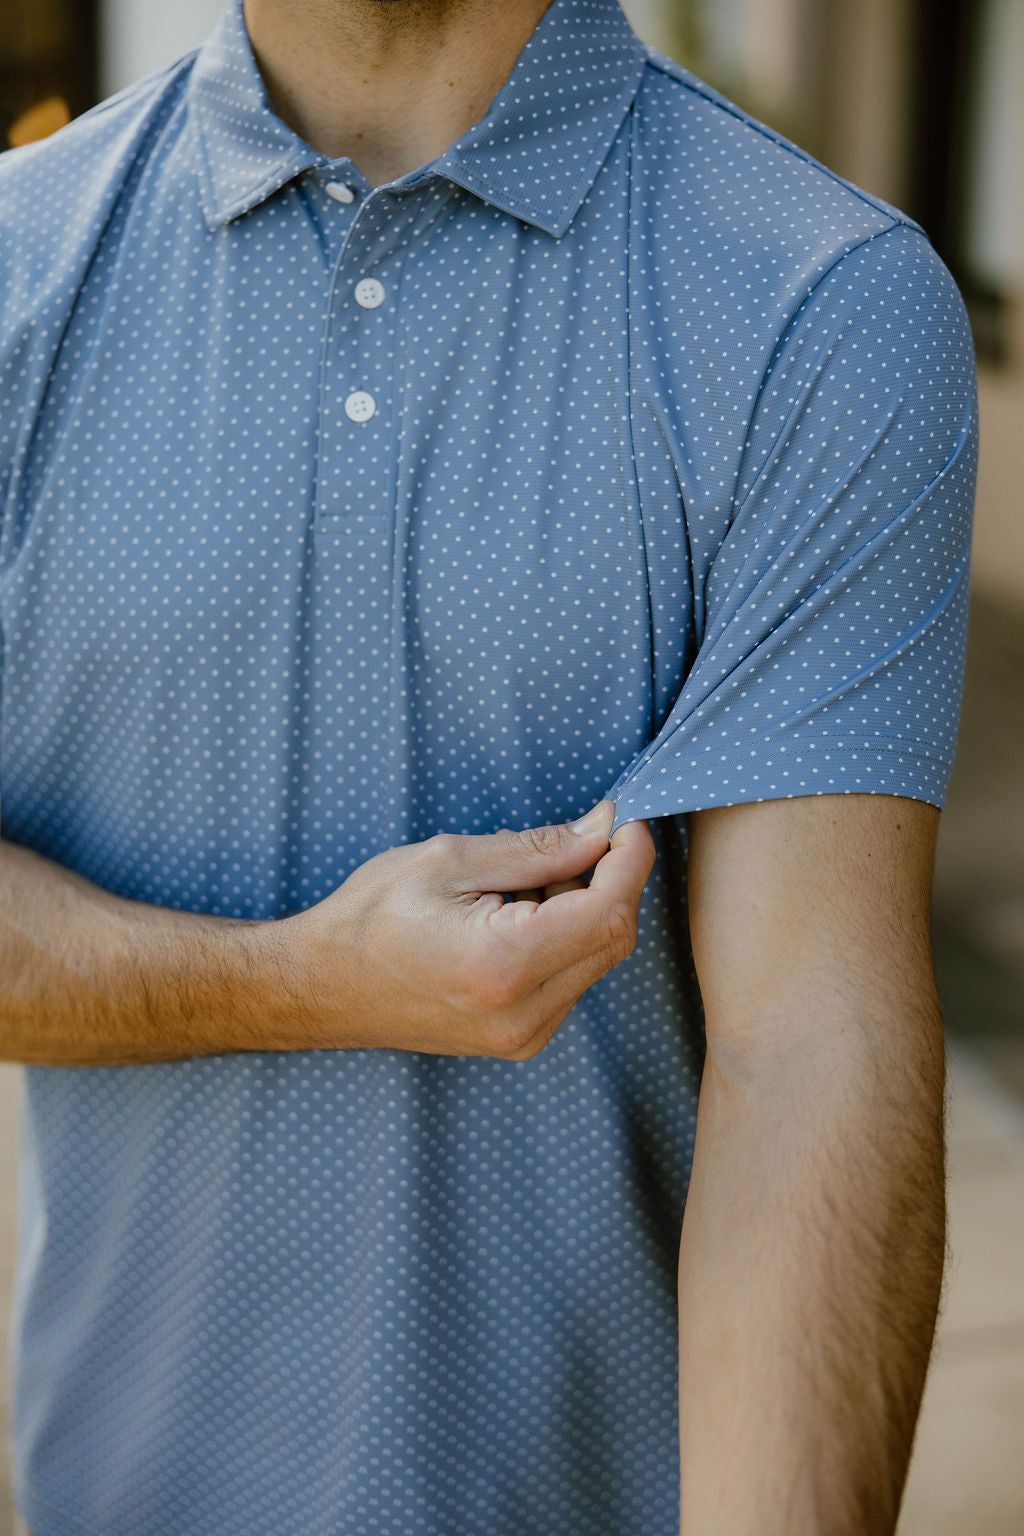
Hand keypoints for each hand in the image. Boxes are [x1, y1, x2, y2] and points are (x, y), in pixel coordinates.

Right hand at [285, 801, 655, 1058]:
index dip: (630, 859)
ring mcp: (526, 1036)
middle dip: (608, 880)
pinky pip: (573, 977)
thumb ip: (539, 848)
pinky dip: (564, 936)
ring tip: (517, 885)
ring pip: (598, 957)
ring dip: (583, 908)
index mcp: (504, 965)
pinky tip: (514, 917)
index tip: (627, 819)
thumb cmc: (369, 916)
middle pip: (614, 937)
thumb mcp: (450, 859)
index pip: (609, 910)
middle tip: (570, 840)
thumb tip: (605, 829)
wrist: (320, 986)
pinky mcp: (523, 1039)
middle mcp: (525, 1014)